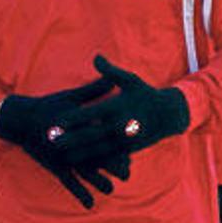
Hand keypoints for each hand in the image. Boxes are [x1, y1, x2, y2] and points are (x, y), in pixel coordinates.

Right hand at [0, 77, 117, 208]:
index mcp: (78, 124)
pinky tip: (90, 205)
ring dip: (97, 182)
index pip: (101, 132)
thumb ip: (93, 90)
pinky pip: (68, 183)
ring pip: (83, 172)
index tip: (131, 144)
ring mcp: (62, 156)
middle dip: (111, 165)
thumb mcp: (70, 97)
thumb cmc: (47, 106)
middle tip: (127, 173)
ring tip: (111, 190)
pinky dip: (79, 194)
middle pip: (95, 156)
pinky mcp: (55, 166)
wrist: (20, 119)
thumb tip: (112, 79)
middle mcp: (71, 142)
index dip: (117, 138)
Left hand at [53, 56, 189, 167]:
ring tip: (62, 156)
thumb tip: (96, 57)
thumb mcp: (130, 79)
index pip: (91, 113)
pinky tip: (83, 166)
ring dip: (80, 153)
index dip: (73, 117)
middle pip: (92, 134)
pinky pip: (110, 158)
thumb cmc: (145, 94)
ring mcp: (125, 140)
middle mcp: (121, 125)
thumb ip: (110, 71)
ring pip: (99, 150)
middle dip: (72, 138)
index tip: (57, 120)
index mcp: (118, 106)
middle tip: (52, 141)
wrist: (169, 115)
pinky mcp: (129, 150)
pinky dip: (96, 162)